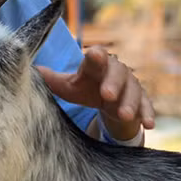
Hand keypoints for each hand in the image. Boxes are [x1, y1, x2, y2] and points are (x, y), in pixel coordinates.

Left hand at [38, 46, 155, 140]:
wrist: (109, 102)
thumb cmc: (86, 89)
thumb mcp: (69, 86)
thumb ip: (52, 80)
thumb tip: (31, 71)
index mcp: (97, 66)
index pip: (97, 57)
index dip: (96, 56)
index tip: (94, 55)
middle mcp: (116, 72)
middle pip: (118, 73)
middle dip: (113, 83)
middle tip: (107, 95)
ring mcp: (131, 87)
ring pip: (133, 91)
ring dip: (130, 103)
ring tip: (124, 115)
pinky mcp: (141, 102)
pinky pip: (146, 107)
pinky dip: (147, 114)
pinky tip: (149, 125)